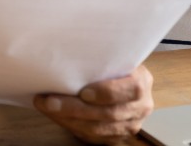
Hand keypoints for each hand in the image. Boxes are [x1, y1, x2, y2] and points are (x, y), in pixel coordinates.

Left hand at [33, 65, 154, 144]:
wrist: (118, 79)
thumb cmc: (110, 64)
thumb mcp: (112, 56)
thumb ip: (100, 57)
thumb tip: (68, 53)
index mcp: (142, 81)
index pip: (131, 89)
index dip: (107, 92)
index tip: (83, 91)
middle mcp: (141, 106)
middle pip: (109, 113)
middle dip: (76, 109)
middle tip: (50, 101)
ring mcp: (131, 124)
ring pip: (99, 129)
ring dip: (69, 120)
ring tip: (48, 108)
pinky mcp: (117, 137)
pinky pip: (93, 138)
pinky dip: (72, 127)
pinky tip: (57, 117)